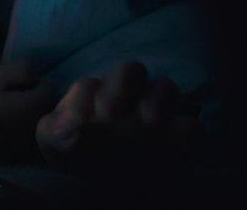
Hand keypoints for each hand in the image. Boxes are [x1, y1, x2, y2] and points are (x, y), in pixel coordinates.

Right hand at [0, 61, 56, 158]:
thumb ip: (21, 70)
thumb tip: (36, 75)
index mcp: (32, 105)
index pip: (50, 88)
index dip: (36, 81)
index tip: (19, 81)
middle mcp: (36, 125)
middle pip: (48, 106)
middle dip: (37, 97)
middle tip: (15, 92)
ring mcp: (28, 140)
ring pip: (40, 122)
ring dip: (31, 112)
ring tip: (10, 107)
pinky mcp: (18, 151)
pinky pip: (30, 136)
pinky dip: (23, 127)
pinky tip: (5, 123)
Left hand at [36, 61, 200, 174]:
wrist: (102, 175)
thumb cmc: (75, 148)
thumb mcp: (55, 142)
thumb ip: (55, 133)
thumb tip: (64, 131)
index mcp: (95, 92)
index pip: (90, 86)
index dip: (83, 98)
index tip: (77, 119)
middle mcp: (128, 95)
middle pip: (131, 72)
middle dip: (120, 87)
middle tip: (109, 112)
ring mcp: (155, 112)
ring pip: (165, 88)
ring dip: (157, 99)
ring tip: (148, 121)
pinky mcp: (177, 137)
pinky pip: (191, 126)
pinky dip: (187, 128)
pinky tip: (174, 140)